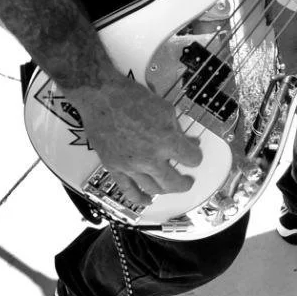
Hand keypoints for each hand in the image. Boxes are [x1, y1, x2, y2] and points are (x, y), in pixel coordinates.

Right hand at [67, 75, 202, 206]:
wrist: (101, 95)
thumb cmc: (130, 96)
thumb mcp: (164, 108)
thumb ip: (178, 129)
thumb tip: (190, 142)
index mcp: (166, 139)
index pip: (192, 159)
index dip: (195, 157)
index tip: (194, 155)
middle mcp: (150, 157)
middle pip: (175, 182)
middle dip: (185, 182)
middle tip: (187, 180)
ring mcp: (131, 165)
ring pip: (154, 189)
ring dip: (166, 189)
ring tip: (170, 185)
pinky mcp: (114, 167)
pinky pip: (129, 190)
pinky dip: (140, 198)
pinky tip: (147, 200)